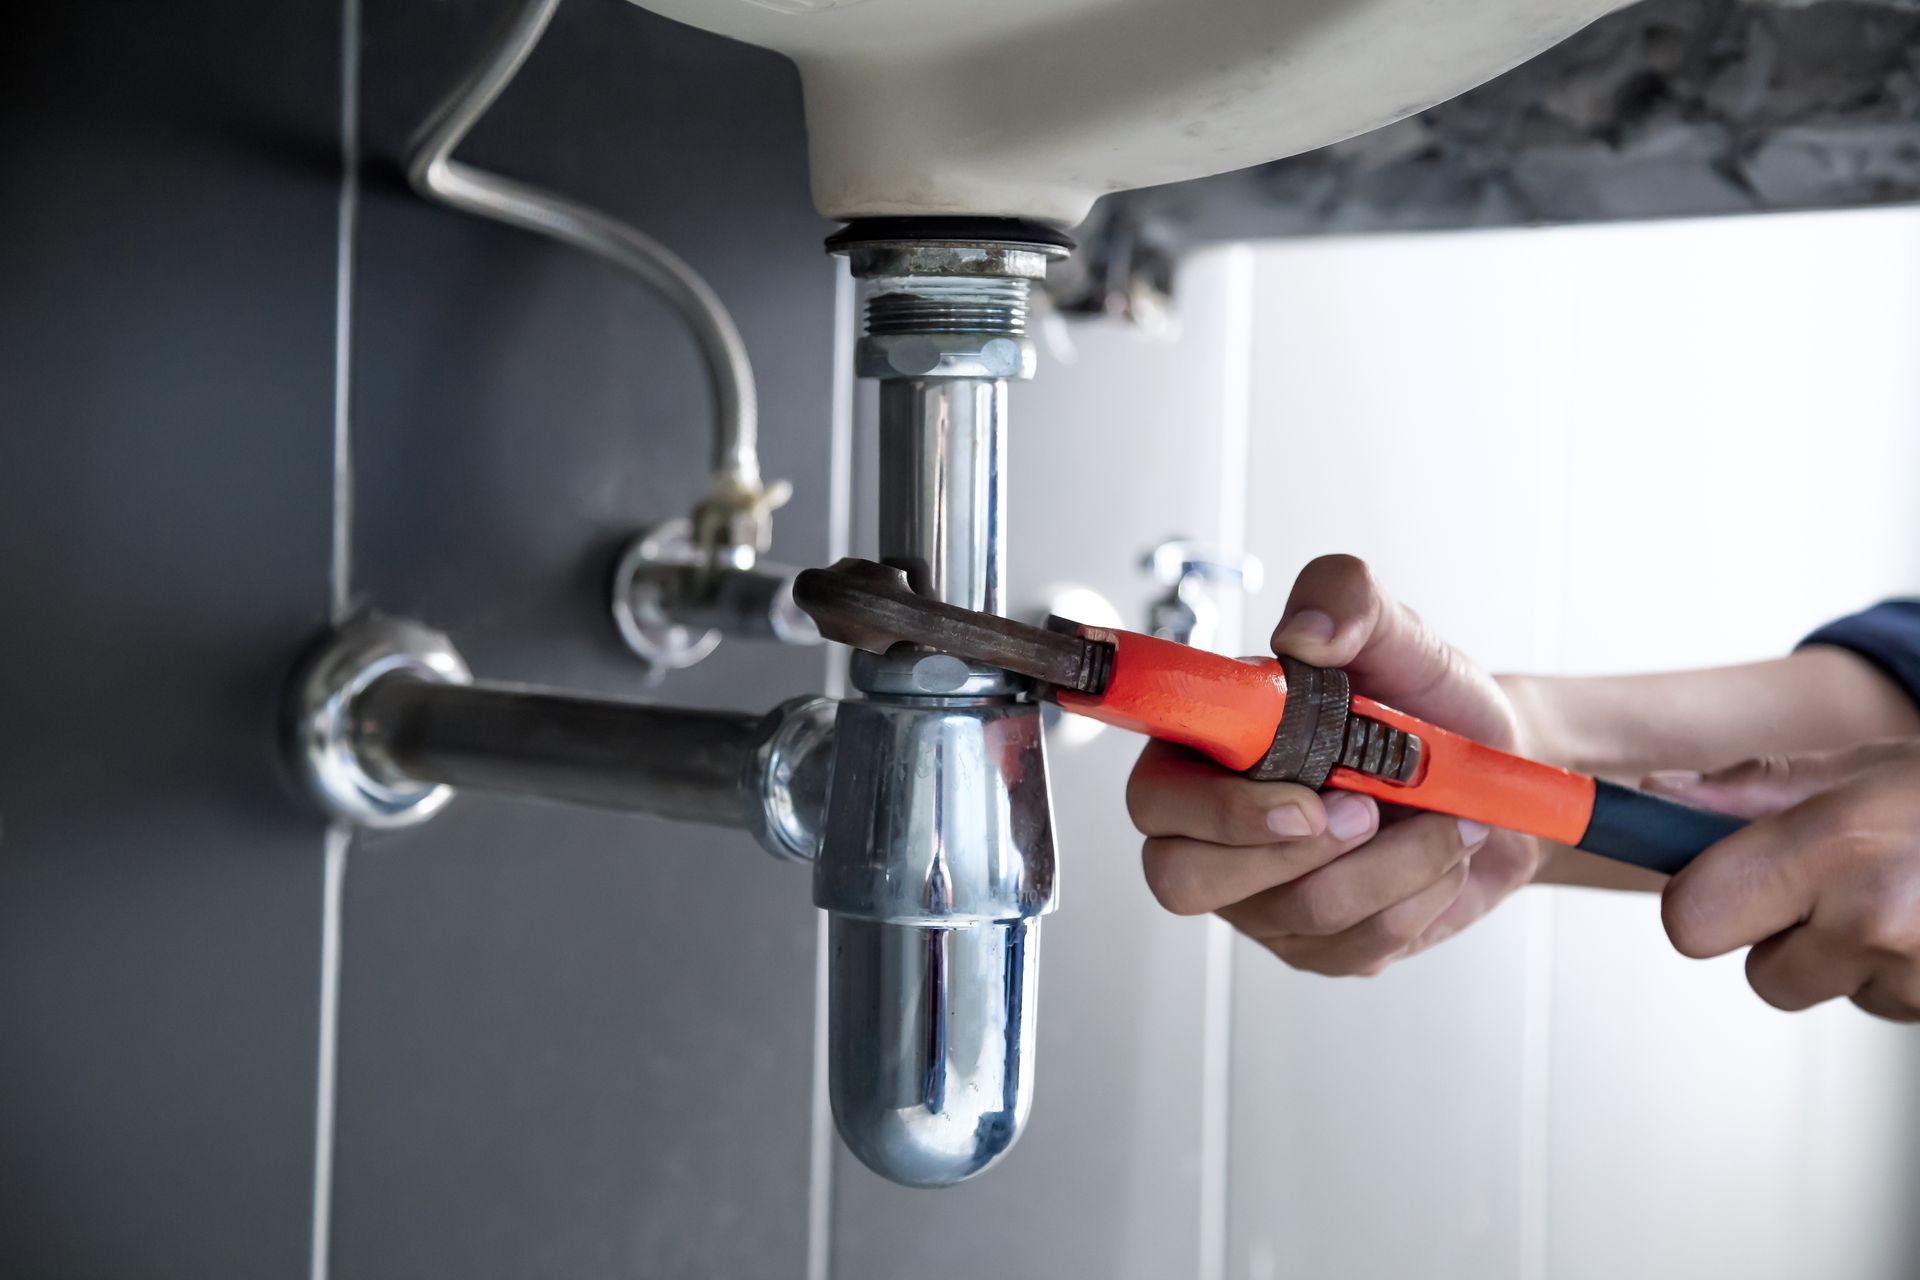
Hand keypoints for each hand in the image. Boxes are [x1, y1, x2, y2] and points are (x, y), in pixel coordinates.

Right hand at [1127, 554, 1541, 975]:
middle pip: (1182, 881)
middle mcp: (1210, 833)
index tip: (1301, 792)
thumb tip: (1307, 635)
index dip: (1208, 808)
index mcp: (1201, 752)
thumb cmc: (1422, 701)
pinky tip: (1443, 853)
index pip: (1151, 797)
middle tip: (1368, 808)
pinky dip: (1420, 894)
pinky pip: (1355, 946)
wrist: (1496, 768)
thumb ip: (1344, 598)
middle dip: (1290, 852)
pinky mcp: (1320, 946)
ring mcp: (1260, 899)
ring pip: (1295, 914)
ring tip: (1444, 816)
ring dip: (1393, 864)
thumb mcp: (1393, 630)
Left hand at [1645, 740, 1919, 1021]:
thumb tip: (1657, 795)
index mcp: (1833, 844)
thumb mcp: (1867, 766)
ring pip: (1835, 992)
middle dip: (1785, 940)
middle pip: (1764, 977)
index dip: (1704, 901)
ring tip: (1914, 895)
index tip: (1729, 878)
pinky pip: (1894, 1006)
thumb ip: (1754, 789)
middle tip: (1839, 886)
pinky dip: (1909, 975)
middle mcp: (1875, 918)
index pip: (1691, 919)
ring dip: (1857, 957)